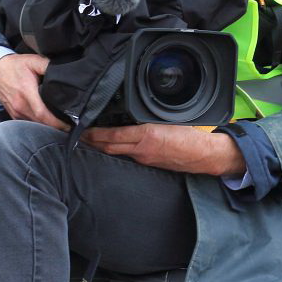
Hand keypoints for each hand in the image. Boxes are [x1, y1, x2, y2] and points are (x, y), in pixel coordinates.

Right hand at [0, 53, 67, 129]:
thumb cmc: (14, 65)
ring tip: (61, 126)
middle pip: (41, 123)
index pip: (43, 114)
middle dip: (56, 127)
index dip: (57, 123)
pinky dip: (38, 125)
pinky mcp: (13, 114)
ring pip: (34, 125)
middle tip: (69, 126)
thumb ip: (48, 65)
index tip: (69, 125)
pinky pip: (28, 124)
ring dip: (47, 128)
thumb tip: (64, 71)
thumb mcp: (33, 60)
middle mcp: (20, 105)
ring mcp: (15, 112)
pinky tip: (47, 123)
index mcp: (26, 92)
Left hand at [84, 124, 245, 176]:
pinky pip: (127, 156)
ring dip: (100, 146)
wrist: (205, 155)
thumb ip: (148, 119)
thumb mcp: (168, 120)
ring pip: (116, 152)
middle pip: (108, 147)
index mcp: (146, 136)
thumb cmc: (192, 136)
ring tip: (88, 140)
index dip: (94, 134)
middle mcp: (142, 150)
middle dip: (90, 142)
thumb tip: (132, 117)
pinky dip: (115, 150)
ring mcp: (144, 159)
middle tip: (76, 136)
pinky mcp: (149, 163)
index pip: (112, 136)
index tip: (81, 129)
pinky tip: (111, 146)